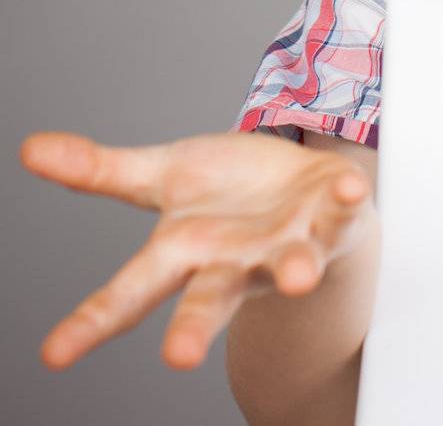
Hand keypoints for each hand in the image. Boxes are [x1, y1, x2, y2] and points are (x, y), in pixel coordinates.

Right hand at [18, 129, 374, 370]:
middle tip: (176, 357)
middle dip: (194, 328)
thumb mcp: (162, 177)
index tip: (53, 355)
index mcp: (186, 255)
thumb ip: (102, 171)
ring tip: (295, 278)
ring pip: (290, 265)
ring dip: (293, 270)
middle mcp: (237, 262)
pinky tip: (348, 189)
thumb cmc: (229, 190)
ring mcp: (290, 244)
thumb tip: (30, 147)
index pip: (131, 293)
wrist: (299, 189)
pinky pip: (344, 214)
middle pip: (211, 299)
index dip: (92, 322)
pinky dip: (346, 202)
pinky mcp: (335, 219)